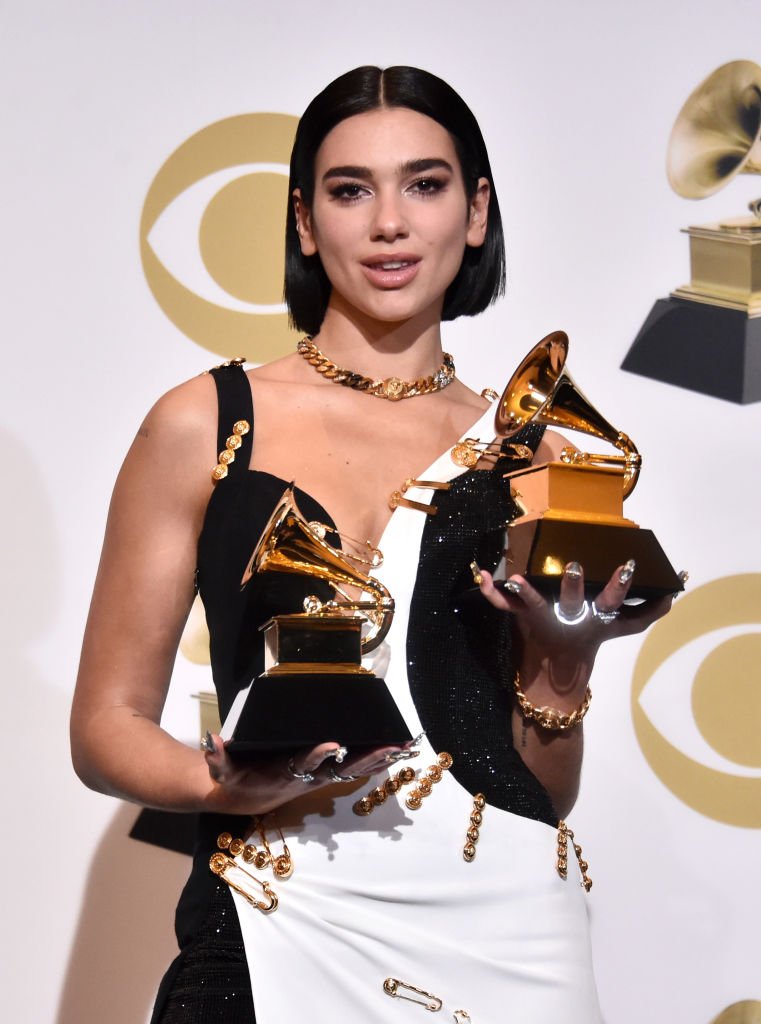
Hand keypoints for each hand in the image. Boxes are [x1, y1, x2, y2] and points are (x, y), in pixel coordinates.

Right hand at [202, 736, 416, 815]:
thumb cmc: (234, 780)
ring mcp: (319, 777)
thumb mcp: (222, 771)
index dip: (317, 755)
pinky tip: (396, 752)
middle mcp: (307, 777)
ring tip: (404, 748)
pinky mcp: (324, 774)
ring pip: (353, 768)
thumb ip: (218, 758)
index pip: (303, 763)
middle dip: (366, 757)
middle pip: (341, 768)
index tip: (332, 744)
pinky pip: (353, 768)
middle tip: (390, 747)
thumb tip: (213, 740)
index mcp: (284, 772)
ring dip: (378, 759)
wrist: (242, 798)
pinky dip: (375, 761)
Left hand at [476, 559, 675, 689]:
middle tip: (572, 566)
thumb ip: (645, 613)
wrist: (553, 683)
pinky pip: (503, 606)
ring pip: (535, 607)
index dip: (621, 587)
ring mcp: (545, 621)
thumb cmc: (587, 645)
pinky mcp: (522, 620)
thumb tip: (675, 594)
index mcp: (596, 619)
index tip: (627, 566)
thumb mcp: (618, 629)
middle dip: (572, 587)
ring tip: (515, 578)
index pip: (614, 603)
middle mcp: (571, 619)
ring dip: (526, 592)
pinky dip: (491, 591)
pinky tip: (482, 574)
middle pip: (573, 603)